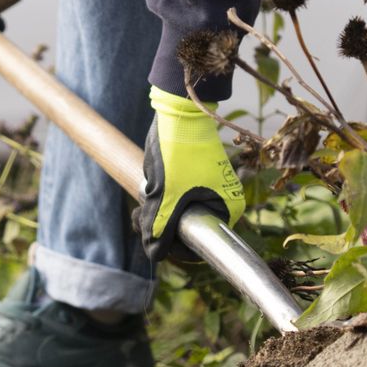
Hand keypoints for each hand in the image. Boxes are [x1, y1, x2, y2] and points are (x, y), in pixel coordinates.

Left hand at [138, 86, 245, 261]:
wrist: (178, 112)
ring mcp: (207, 190)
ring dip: (155, 213)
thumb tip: (154, 254)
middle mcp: (222, 202)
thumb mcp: (165, 195)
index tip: (153, 239)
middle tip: (139, 217)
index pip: (202, 245)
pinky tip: (146, 190)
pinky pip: (175, 201)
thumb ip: (159, 227)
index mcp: (228, 208)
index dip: (174, 248)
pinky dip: (159, 200)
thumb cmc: (178, 152)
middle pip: (187, 232)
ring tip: (142, 200)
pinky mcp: (192, 180)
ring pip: (177, 216)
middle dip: (160, 228)